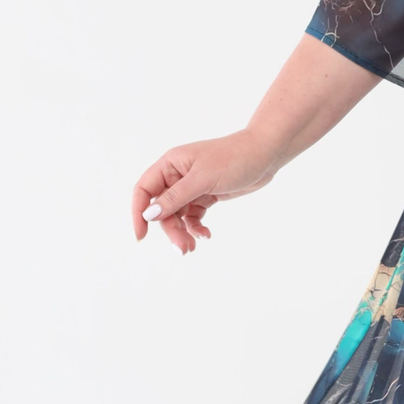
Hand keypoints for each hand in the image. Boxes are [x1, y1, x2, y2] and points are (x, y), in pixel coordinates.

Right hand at [132, 131, 279, 253]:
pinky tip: (205, 235)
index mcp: (170, 164)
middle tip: (182, 249)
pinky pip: (193, 216)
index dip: (138, 213)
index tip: (141, 236)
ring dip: (183, 232)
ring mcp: (192, 186)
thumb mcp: (202, 179)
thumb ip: (175, 197)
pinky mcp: (206, 195)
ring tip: (192, 248)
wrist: (265, 154)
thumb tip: (150, 214)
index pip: (144, 190)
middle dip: (170, 229)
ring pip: (178, 215)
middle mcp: (177, 175)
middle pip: (162, 209)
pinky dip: (196, 227)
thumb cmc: (233, 159)